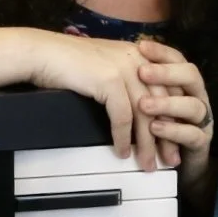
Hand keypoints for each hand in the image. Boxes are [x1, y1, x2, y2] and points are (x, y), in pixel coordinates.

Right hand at [27, 32, 162, 169]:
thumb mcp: (106, 66)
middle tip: (171, 159)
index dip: (175, 116)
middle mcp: (138, 59)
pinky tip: (122, 152)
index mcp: (141, 54)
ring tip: (147, 164)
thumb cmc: (68, 62)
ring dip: (147, 144)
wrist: (41, 53)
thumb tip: (139, 109)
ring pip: (145, 114)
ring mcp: (125, 68)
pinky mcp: (110, 80)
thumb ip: (126, 80)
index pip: (169, 89)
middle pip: (163, 103)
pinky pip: (123, 117)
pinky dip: (123, 138)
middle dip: (168, 135)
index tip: (176, 140)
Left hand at [135, 38, 213, 199]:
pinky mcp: (201, 142)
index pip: (178, 59)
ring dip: (168, 104)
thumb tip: (116, 60)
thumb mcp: (150, 101)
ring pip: (193, 105)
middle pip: (191, 76)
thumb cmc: (160, 126)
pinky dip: (173, 130)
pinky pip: (192, 134)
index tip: (141, 46)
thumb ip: (141, 84)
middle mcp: (198, 97)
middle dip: (167, 73)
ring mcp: (202, 120)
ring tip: (144, 105)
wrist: (177, 162)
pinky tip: (155, 127)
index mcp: (186, 84)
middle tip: (142, 72)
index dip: (162, 52)